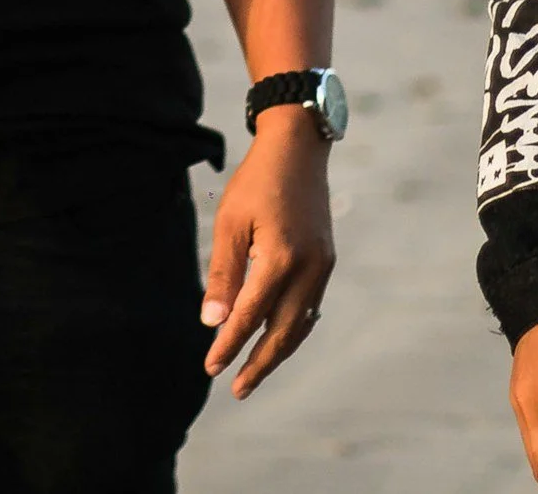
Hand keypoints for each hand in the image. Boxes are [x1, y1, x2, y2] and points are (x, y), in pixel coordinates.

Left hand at [201, 114, 333, 397]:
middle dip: (259, 363)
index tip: (211, 367)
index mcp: (280, 257)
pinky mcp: (326, 260)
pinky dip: (293, 329)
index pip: (251, 315)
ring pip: (301, 324)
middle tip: (236, 389)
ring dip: (277, 352)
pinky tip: (277, 339)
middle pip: (283, 331)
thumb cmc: (256, 181)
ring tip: (254, 373)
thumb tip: (212, 321)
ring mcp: (322, 266)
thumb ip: (223, 274)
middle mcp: (308, 268)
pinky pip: (310, 306)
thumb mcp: (230, 222)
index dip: (230, 344)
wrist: (298, 148)